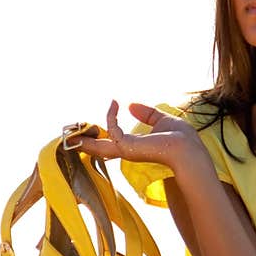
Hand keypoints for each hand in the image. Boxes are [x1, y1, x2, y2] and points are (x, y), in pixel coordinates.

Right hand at [75, 100, 206, 169]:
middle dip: (84, 143)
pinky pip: (111, 128)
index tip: (106, 110)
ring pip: (97, 147)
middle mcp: (127, 151)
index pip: (112, 144)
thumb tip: (130, 104)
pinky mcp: (126, 146)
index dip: (102, 135)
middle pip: (99, 150)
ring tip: (70, 133)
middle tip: (69, 136)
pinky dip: (111, 115)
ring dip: (83, 139)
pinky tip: (114, 104)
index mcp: (134, 147)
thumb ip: (146, 113)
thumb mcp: (160, 120)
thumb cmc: (179, 138)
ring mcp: (125, 150)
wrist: (186, 149)